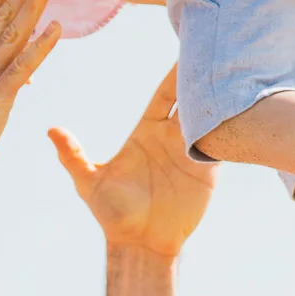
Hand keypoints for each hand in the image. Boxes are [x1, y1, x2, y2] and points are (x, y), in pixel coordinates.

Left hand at [49, 65, 215, 256]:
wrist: (141, 244)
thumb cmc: (112, 215)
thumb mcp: (89, 183)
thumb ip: (73, 155)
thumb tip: (51, 130)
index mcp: (145, 133)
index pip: (164, 97)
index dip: (174, 76)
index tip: (184, 53)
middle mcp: (170, 139)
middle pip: (190, 101)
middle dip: (202, 79)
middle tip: (216, 51)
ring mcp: (190, 154)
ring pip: (209, 119)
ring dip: (221, 100)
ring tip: (234, 76)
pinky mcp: (207, 172)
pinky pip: (221, 145)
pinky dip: (230, 130)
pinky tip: (243, 112)